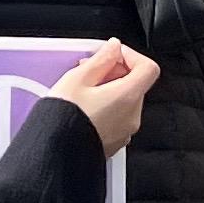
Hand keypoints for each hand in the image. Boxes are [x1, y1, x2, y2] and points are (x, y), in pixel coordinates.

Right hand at [48, 39, 158, 157]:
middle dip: (115, 72)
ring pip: (126, 100)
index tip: (112, 54)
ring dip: (110, 89)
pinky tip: (85, 107)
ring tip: (83, 89)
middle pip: (136, 83)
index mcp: (127, 97)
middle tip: (89, 69)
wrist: (55, 155)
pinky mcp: (115, 142)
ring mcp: (125, 131)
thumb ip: (101, 59)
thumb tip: (114, 48)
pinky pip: (118, 117)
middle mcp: (132, 116)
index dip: (131, 56)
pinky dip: (107, 107)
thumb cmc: (64, 119)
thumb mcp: (77, 79)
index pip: (148, 68)